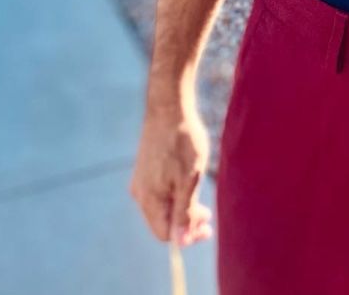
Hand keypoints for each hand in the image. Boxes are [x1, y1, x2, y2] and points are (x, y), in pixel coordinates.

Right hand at [130, 100, 214, 247]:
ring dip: (182, 207)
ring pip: (162, 206)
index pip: (165, 234)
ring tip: (201, 199)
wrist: (169, 105)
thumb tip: (180, 243)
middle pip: (163, 221)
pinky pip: (159, 192)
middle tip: (209, 215)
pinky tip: (188, 182)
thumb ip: (184, 212)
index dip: (187, 235)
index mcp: (148, 199)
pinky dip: (175, 194)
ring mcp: (141, 180)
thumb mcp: (189, 178)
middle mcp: (139, 193)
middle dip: (186, 222)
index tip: (207, 226)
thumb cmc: (182, 141)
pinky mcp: (145, 168)